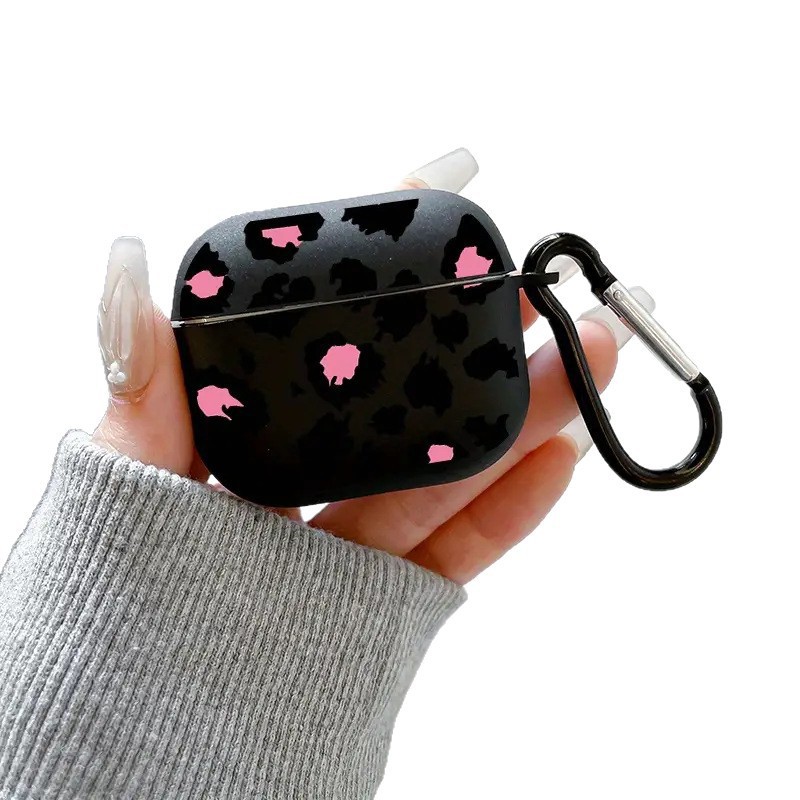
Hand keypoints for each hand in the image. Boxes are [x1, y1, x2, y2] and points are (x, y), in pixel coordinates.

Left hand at [94, 149, 624, 583]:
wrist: (145, 733)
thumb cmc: (118, 600)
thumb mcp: (124, 484)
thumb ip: (141, 394)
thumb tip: (127, 273)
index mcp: (248, 436)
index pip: (325, 339)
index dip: (381, 274)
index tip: (437, 199)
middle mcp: (309, 480)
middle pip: (408, 404)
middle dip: (482, 345)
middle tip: (543, 293)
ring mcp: (351, 544)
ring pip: (448, 475)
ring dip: (526, 419)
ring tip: (586, 360)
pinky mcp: (383, 609)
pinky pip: (455, 558)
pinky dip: (510, 515)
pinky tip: (560, 459)